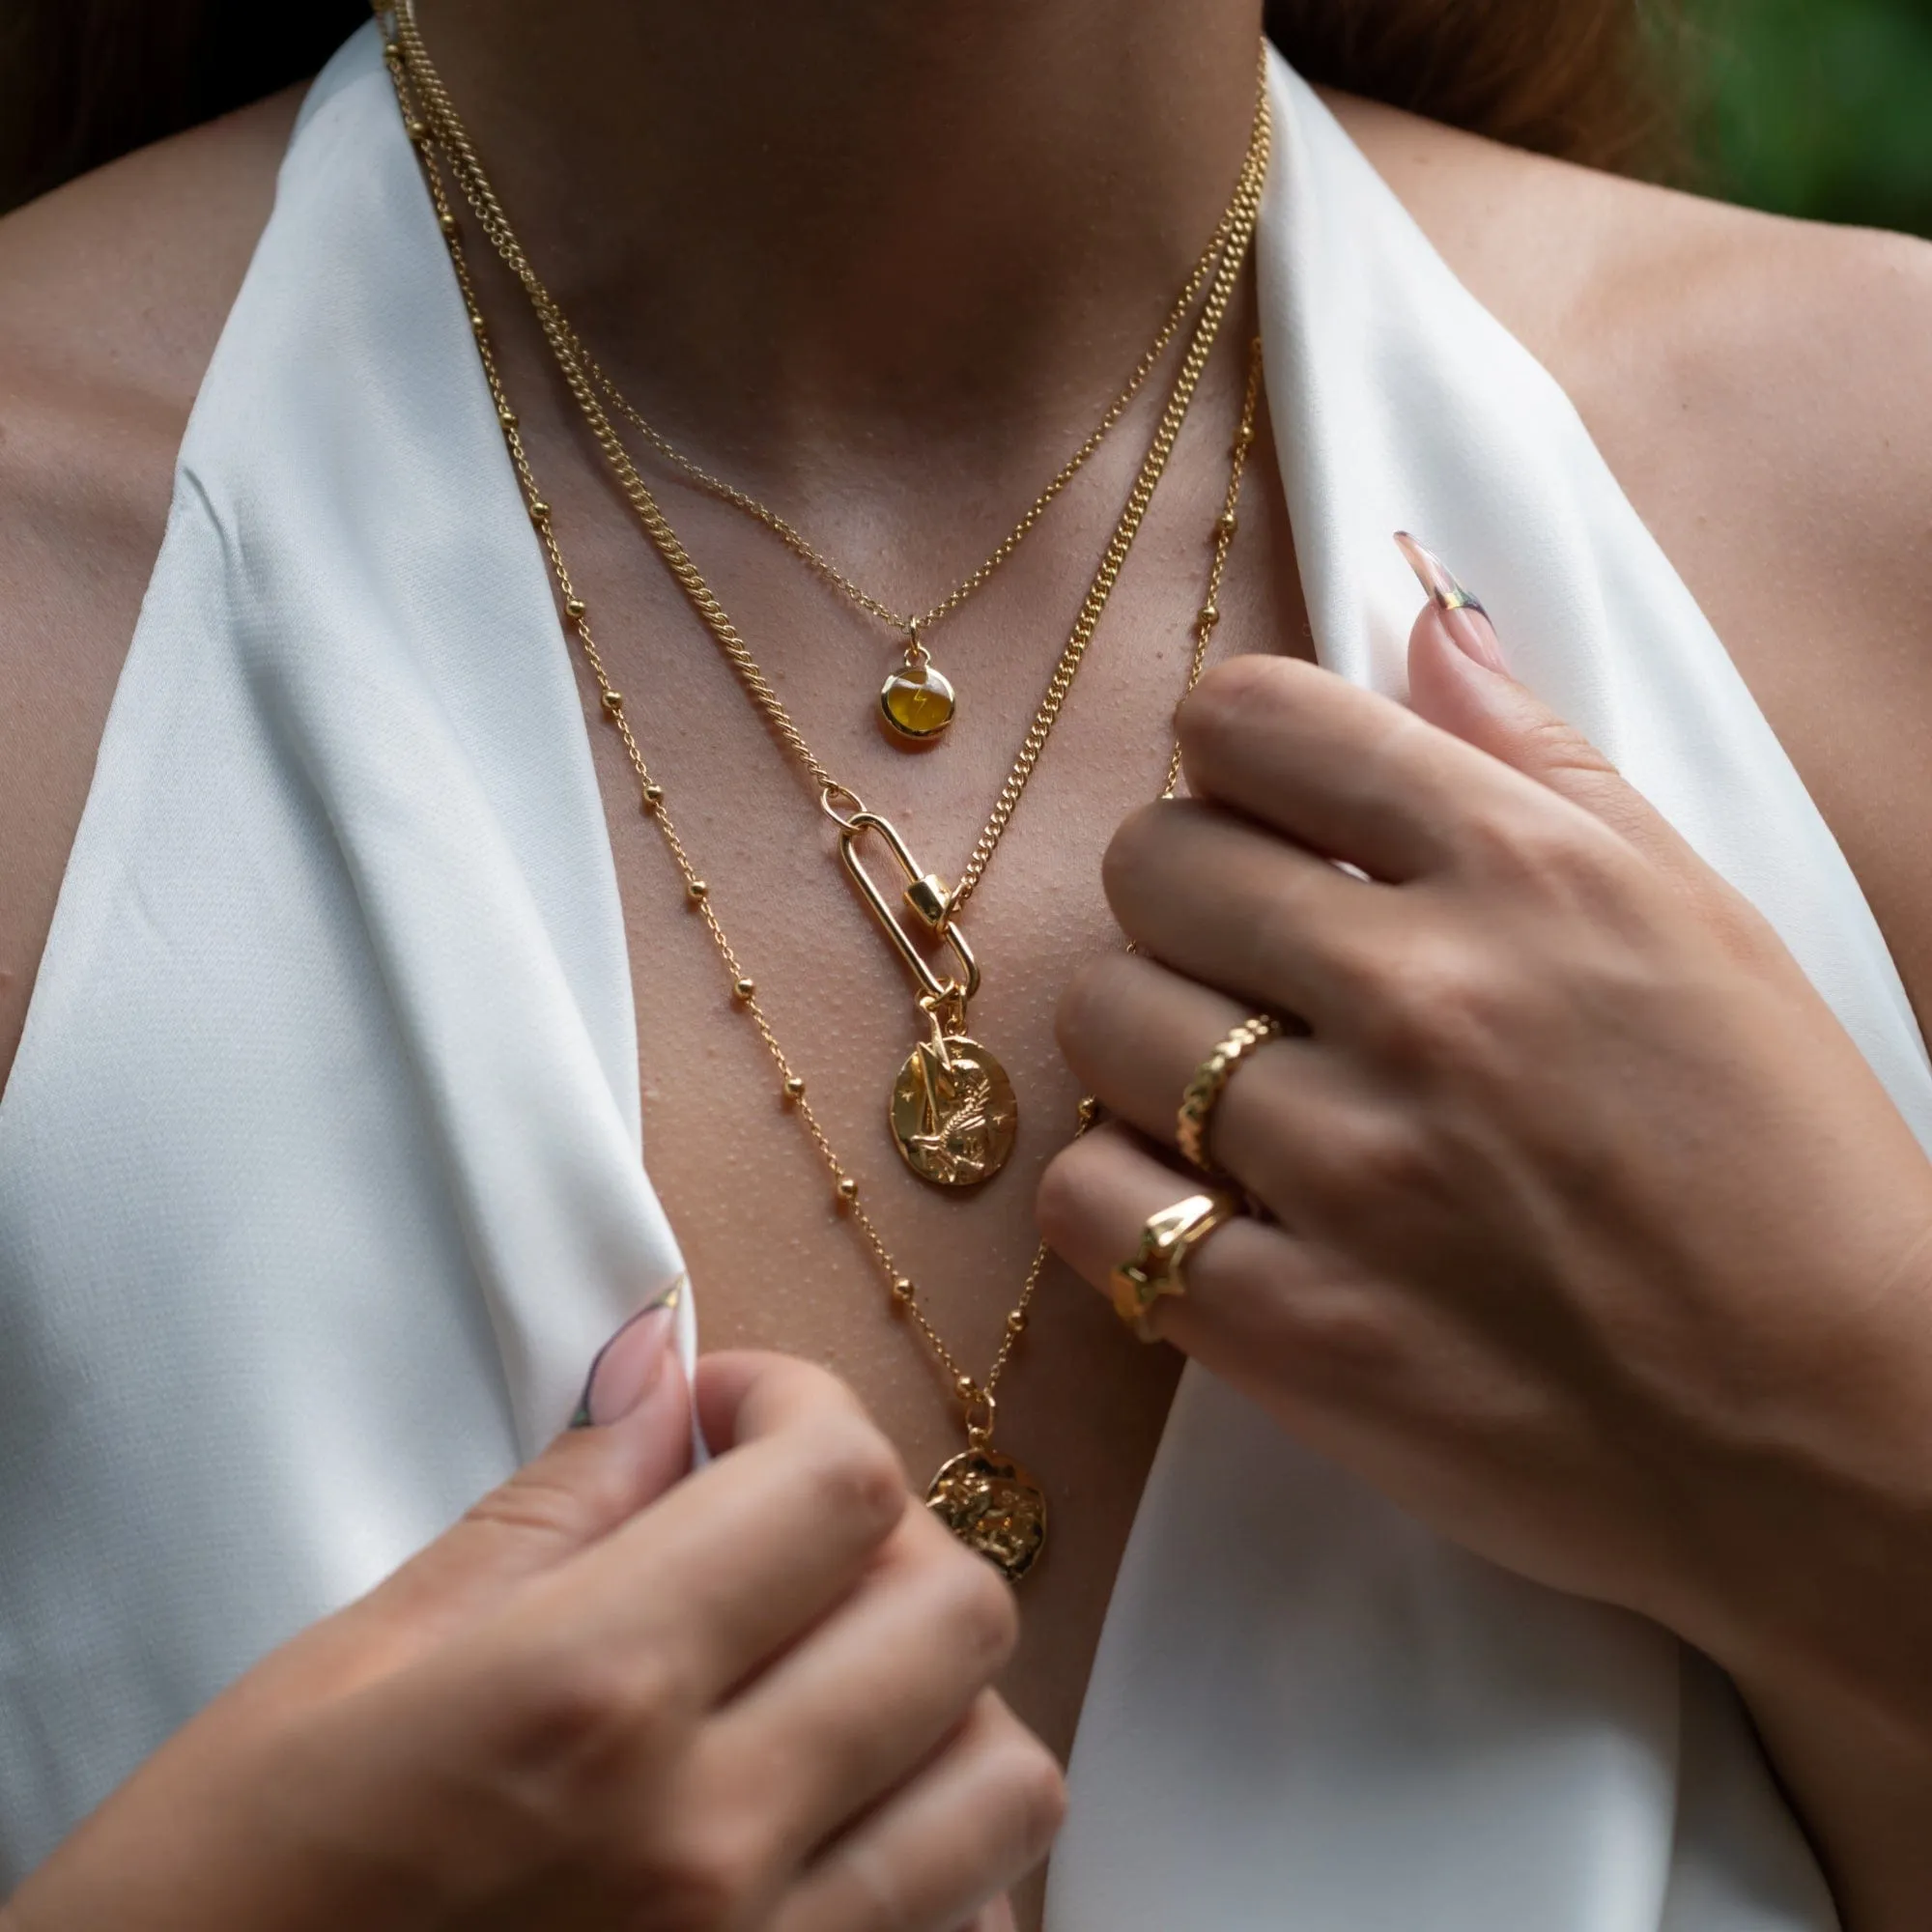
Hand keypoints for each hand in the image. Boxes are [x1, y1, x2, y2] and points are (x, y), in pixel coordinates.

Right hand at [7, 1330, 1061, 1931]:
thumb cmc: (219, 1898)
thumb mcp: (354, 1665)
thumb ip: (553, 1507)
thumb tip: (662, 1371)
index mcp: (592, 1697)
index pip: (839, 1482)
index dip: (800, 1406)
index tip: (729, 1414)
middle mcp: (713, 1838)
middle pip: (958, 1608)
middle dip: (883, 1534)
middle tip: (772, 1535)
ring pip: (1007, 1775)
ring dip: (936, 1697)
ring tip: (821, 1682)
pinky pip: (972, 1928)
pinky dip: (943, 1853)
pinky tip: (842, 1824)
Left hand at [1037, 549, 1931, 1924]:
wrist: (1838, 1438)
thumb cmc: (1782, 1168)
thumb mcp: (1698, 920)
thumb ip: (1541, 758)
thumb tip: (1421, 618)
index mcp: (1531, 876)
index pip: (1256, 719)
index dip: (1230, 751)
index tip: (1253, 805)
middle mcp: (1430, 1001)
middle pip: (1149, 864)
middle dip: (1178, 896)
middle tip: (1240, 958)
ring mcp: (1355, 1172)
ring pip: (1101, 1022)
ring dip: (1143, 1044)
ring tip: (1230, 1089)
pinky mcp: (1296, 1331)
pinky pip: (1089, 1202)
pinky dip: (1119, 1194)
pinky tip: (1202, 1199)